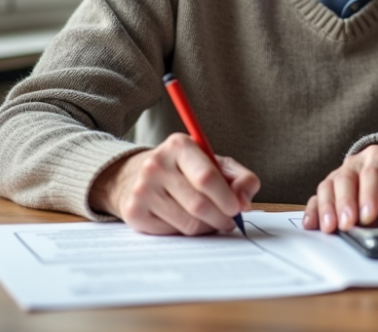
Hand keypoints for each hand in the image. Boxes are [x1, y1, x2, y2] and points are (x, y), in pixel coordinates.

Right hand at [88, 132, 259, 234]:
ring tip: (210, 221)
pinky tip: (186, 220)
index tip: (237, 208)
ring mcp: (141, 189)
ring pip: (187, 223)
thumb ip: (239, 178)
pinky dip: (186, 232)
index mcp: (179, 145)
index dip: (226, 198)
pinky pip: (171, 233)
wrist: (135, 175)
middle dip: (221, 218)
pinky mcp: (133, 212)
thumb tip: (244, 202)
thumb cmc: (185, 170)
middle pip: (199, 204)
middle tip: (229, 221)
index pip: (207, 177)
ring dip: (206, 227)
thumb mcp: (215, 163)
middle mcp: (156, 165)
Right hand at [302, 145, 377, 232]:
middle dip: (345, 203)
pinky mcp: (334, 188)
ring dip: (327, 208)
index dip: (368, 194)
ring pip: (329, 186)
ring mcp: (343, 174)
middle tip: (346, 225)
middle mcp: (357, 163)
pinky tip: (312, 224)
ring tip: (330, 228)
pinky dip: (314, 209)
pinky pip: (319, 196)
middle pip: (346, 179)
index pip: (373, 173)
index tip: (368, 215)